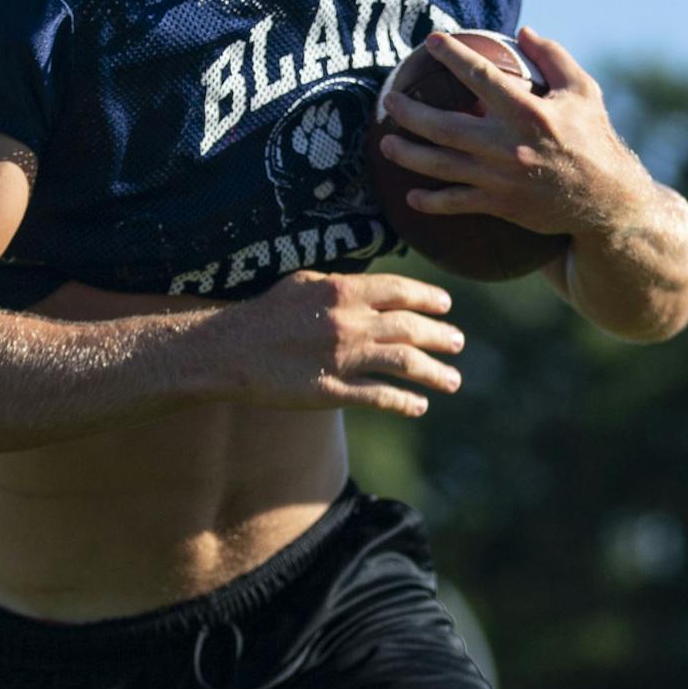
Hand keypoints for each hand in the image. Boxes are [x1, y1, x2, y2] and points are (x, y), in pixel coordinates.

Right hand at [216, 270, 464, 418]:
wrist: (229, 350)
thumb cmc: (263, 312)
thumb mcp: (302, 282)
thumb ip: (339, 283)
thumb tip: (367, 284)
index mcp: (342, 291)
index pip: (399, 291)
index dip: (428, 298)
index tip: (446, 306)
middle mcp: (348, 323)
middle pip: (410, 328)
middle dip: (440, 336)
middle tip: (458, 342)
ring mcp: (342, 358)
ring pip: (404, 364)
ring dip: (434, 372)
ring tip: (452, 380)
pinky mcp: (331, 391)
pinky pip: (379, 396)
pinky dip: (404, 402)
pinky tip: (419, 406)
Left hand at [377, 26, 651, 238]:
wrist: (606, 199)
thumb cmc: (593, 139)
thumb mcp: (583, 91)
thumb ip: (553, 57)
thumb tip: (523, 31)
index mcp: (527, 111)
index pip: (480, 75)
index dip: (452, 55)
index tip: (431, 41)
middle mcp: (507, 144)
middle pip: (444, 125)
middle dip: (410, 112)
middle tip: (390, 100)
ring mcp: (499, 177)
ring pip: (441, 165)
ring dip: (408, 154)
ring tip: (386, 144)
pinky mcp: (499, 204)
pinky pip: (456, 203)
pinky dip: (431, 201)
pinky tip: (411, 196)